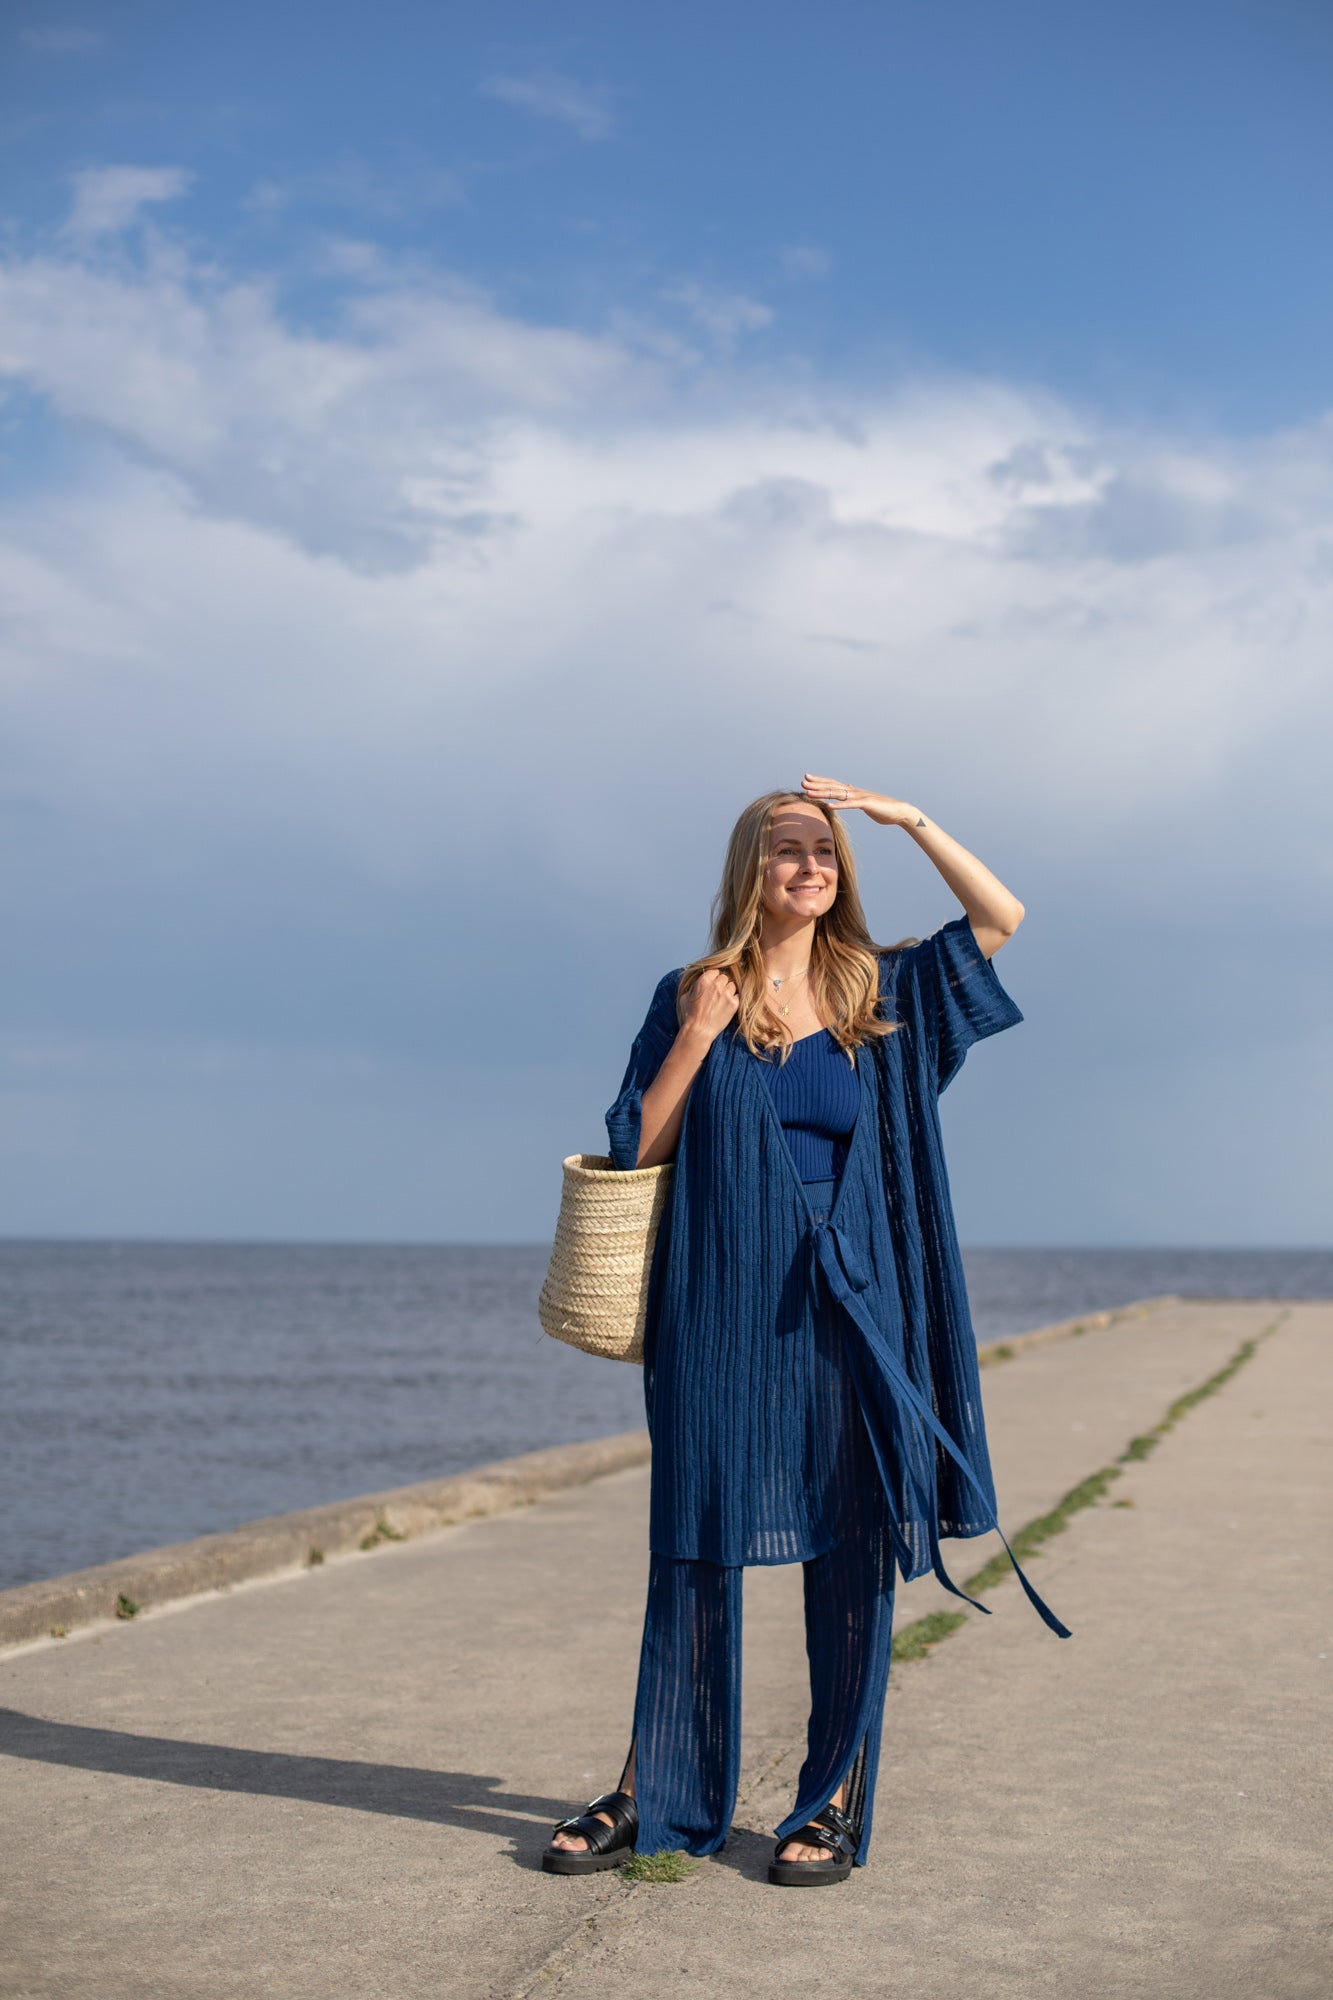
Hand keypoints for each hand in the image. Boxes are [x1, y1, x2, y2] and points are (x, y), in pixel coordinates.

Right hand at [679, 967, 739, 1044]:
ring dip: (728, 991)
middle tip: (718, 994)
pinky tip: (726, 1006)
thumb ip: (694, 987)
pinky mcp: (734, 1003)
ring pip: (732, 985)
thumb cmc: (690, 1015)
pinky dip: (733, 1000)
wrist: (698, 1030)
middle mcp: (716, 985)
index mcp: (704, 980)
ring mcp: (726, 994)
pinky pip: (737, 996)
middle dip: (721, 984)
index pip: (715, 971)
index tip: (712, 984)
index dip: (714, 978)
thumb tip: (698, 984)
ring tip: (722, 1000)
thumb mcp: (686, 997)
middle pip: (724, 977)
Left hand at [800, 774, 917, 828]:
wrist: (899, 812)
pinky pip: (850, 805)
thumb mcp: (864, 801)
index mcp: (853, 791)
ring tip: (808, 793)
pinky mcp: (867, 804)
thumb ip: (854, 796)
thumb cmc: (882, 809)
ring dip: (822, 793)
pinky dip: (839, 805)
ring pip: (838, 794)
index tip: (806, 779)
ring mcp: (860, 797)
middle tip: (802, 781)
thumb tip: (847, 787)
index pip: (832, 784)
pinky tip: (828, 806)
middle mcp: (855, 791)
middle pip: (832, 786)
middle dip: (816, 784)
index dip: (819, 782)